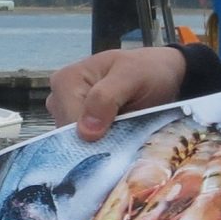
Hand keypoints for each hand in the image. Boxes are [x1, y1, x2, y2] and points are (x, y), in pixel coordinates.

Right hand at [48, 47, 188, 138]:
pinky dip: (102, 148)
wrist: (161, 75)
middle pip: (69, 137)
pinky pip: (84, 147)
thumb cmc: (147, 71)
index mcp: (65, 81)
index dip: (91, 139)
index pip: (69, 123)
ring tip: (124, 135)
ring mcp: (67, 115)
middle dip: (96, 143)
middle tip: (125, 136)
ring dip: (100, 147)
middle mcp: (59, 99)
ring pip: (76, 145)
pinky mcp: (78, 128)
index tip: (119, 141)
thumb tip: (84, 132)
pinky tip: (118, 139)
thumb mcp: (132, 76)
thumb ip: (106, 98)